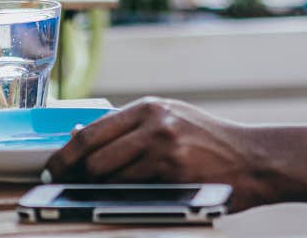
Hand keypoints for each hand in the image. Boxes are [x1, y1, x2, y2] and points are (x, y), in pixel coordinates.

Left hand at [45, 98, 278, 211]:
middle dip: (73, 175)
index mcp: (148, 107)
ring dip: (96, 188)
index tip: (52, 169)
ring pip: (108, 174)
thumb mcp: (170, 119)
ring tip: (90, 195)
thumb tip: (79, 134)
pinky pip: (132, 190)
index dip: (65, 154)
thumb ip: (130, 127)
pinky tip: (120, 200)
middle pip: (92, 153)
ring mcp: (164, 147)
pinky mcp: (174, 172)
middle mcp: (154, 122)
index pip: (91, 130)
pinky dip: (121, 197)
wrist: (254, 158)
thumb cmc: (210, 141)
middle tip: (63, 188)